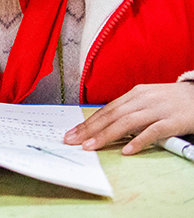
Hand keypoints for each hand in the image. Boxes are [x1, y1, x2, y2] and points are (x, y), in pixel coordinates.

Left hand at [63, 81, 193, 154]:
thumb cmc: (172, 101)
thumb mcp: (148, 100)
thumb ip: (130, 110)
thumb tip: (107, 124)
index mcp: (134, 94)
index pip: (106, 109)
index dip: (88, 122)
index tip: (72, 133)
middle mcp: (142, 99)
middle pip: (111, 115)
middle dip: (89, 129)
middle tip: (73, 141)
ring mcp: (157, 110)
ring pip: (126, 123)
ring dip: (106, 135)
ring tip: (91, 147)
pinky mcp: (172, 121)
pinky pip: (153, 131)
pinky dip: (139, 141)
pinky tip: (127, 151)